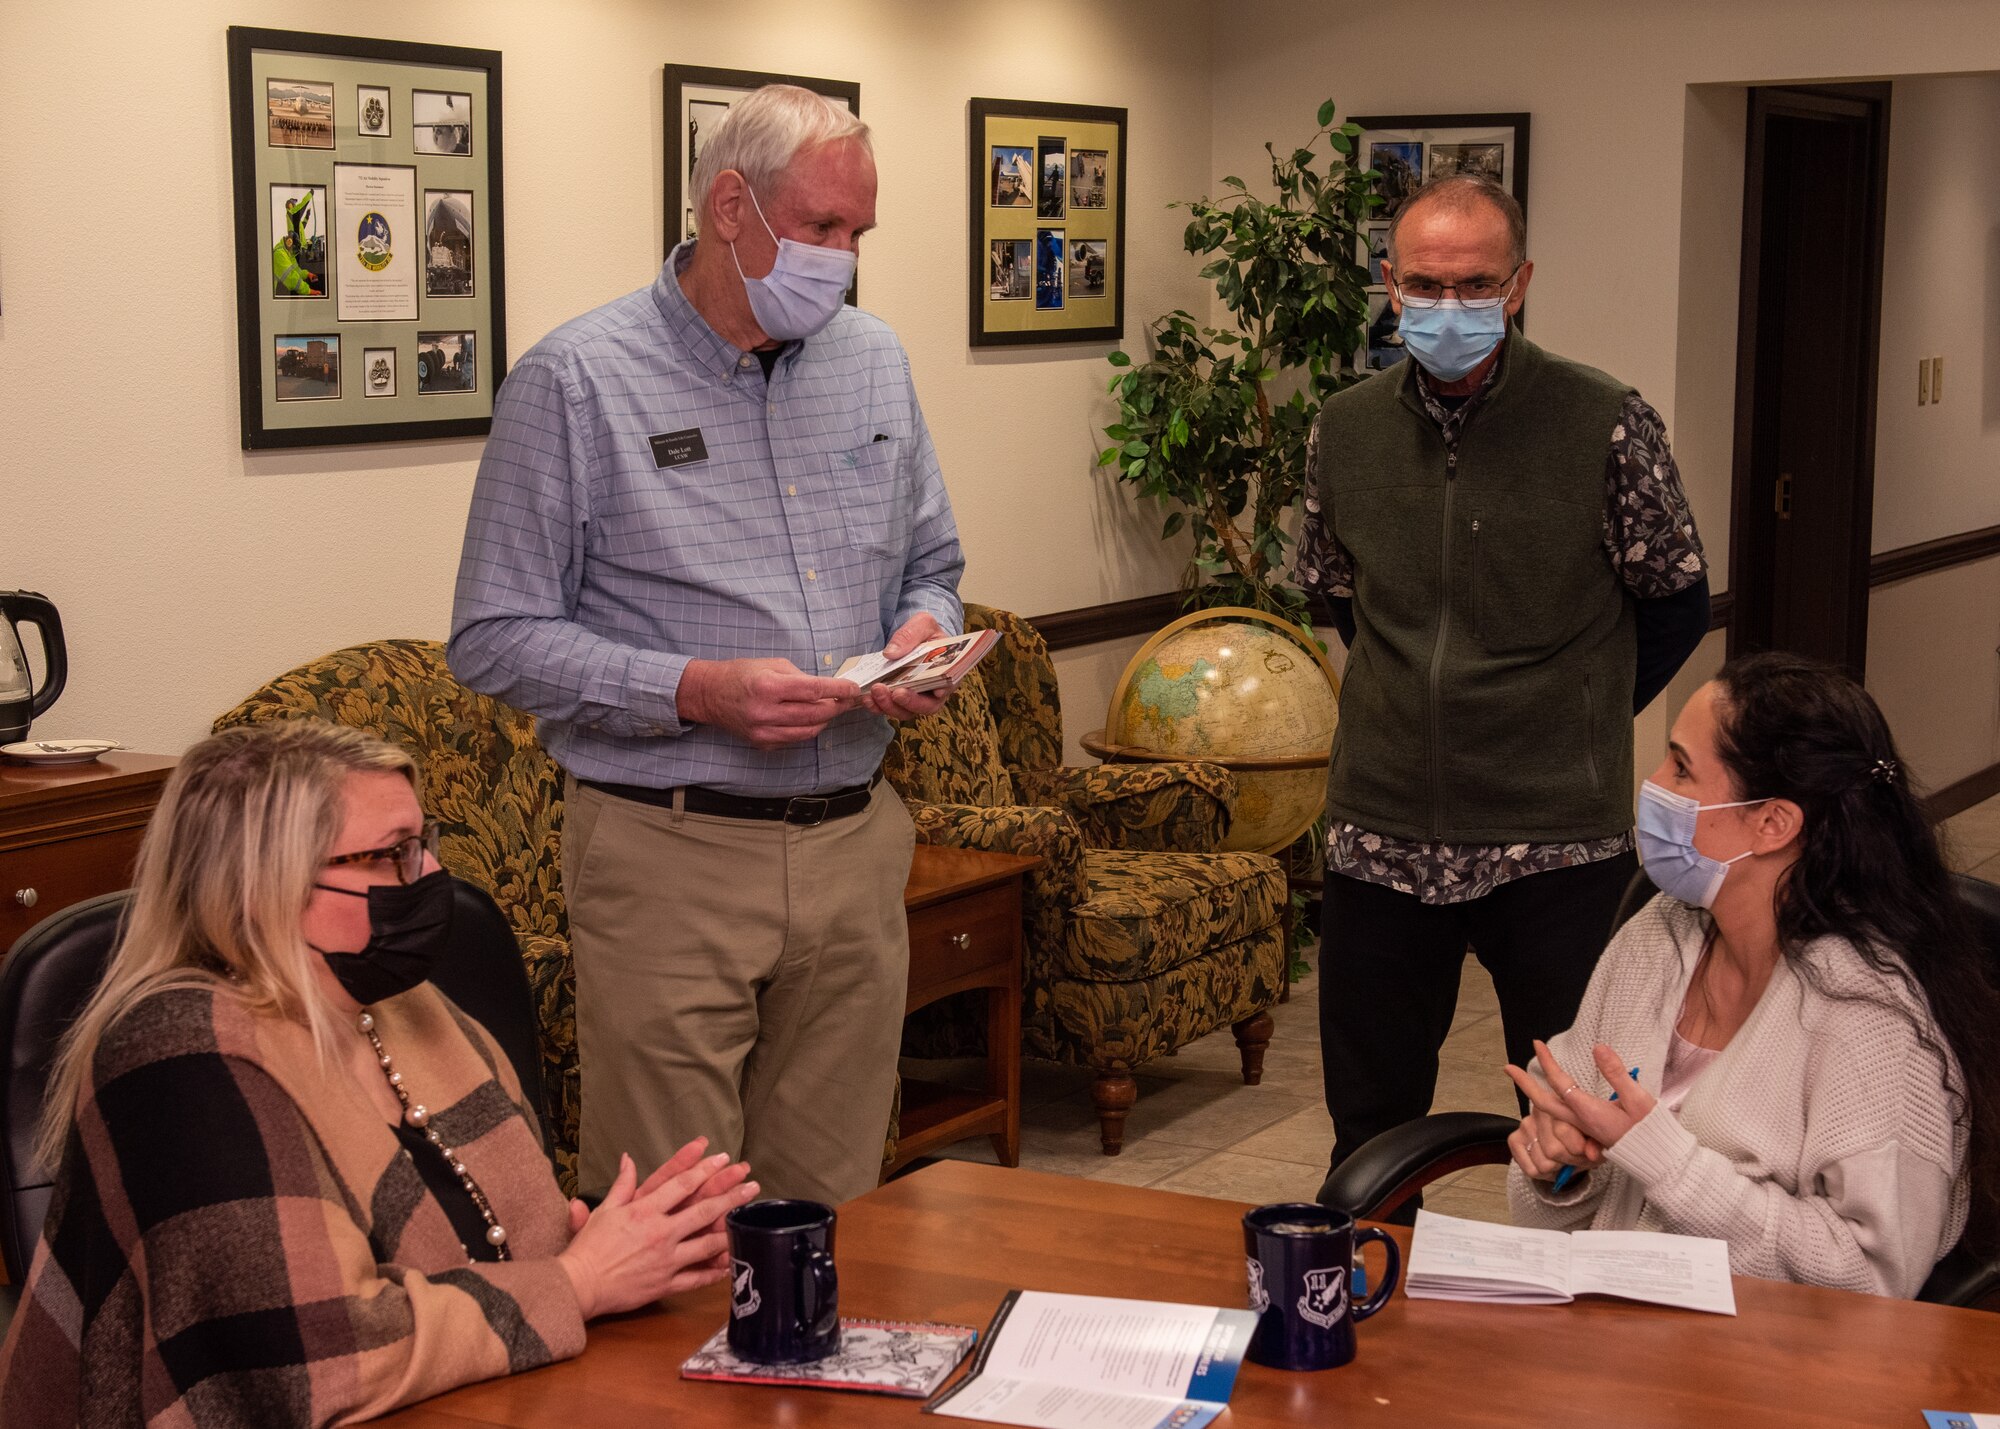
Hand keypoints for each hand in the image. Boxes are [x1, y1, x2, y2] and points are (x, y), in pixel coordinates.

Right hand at [558, 1145, 757, 1319]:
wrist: (579, 1285)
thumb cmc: (589, 1247)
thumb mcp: (605, 1210)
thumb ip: (623, 1184)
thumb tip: (628, 1159)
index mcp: (645, 1211)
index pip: (682, 1184)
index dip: (705, 1168)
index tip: (723, 1158)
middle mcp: (660, 1232)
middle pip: (704, 1210)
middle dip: (731, 1196)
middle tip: (752, 1186)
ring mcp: (666, 1259)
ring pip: (707, 1244)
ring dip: (730, 1231)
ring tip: (749, 1221)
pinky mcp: (665, 1283)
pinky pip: (696, 1278)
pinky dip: (715, 1272)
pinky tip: (730, 1263)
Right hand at [679, 658, 861, 748]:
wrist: (710, 694)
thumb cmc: (741, 675)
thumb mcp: (772, 665)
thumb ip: (801, 678)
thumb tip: (828, 689)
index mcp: (769, 687)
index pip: (814, 690)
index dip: (839, 690)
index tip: (853, 688)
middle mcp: (766, 712)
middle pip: (816, 714)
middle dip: (837, 706)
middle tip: (848, 699)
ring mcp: (763, 732)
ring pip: (809, 731)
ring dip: (825, 719)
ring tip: (831, 708)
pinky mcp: (762, 744)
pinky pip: (795, 739)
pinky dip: (807, 729)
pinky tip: (809, 718)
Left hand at [863, 614, 959, 720]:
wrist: (913, 637)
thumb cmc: (925, 632)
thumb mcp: (922, 624)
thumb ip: (910, 634)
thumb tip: (891, 653)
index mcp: (948, 671)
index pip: (948, 687)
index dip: (941, 692)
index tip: (934, 691)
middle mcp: (935, 691)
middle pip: (926, 706)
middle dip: (908, 702)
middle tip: (892, 692)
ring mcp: (916, 698)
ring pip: (906, 711)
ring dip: (889, 706)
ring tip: (875, 693)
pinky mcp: (898, 700)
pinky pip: (889, 708)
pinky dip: (878, 706)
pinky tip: (867, 698)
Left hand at [1505, 1040, 1656, 1153]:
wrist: (1656, 1159)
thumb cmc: (1649, 1129)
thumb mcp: (1637, 1098)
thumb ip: (1617, 1073)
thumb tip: (1598, 1047)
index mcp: (1589, 1112)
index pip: (1561, 1083)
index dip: (1547, 1062)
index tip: (1536, 1044)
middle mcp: (1580, 1121)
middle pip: (1544, 1103)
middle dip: (1524, 1084)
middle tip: (1507, 1067)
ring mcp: (1582, 1129)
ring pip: (1551, 1112)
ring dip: (1534, 1095)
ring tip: (1523, 1079)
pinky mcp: (1588, 1133)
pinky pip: (1560, 1120)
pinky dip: (1548, 1107)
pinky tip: (1546, 1097)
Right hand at [1505, 1101, 1603, 1182]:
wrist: (1575, 1142)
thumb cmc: (1587, 1139)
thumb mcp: (1599, 1139)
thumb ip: (1598, 1145)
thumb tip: (1591, 1154)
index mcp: (1561, 1103)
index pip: (1563, 1131)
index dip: (1579, 1150)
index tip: (1586, 1151)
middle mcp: (1539, 1111)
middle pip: (1553, 1151)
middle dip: (1569, 1161)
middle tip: (1575, 1158)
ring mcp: (1525, 1125)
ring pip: (1543, 1163)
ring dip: (1557, 1169)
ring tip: (1563, 1160)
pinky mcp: (1514, 1140)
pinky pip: (1531, 1170)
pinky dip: (1544, 1174)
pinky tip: (1551, 1164)